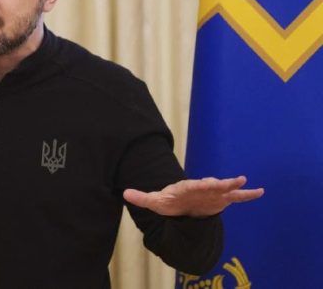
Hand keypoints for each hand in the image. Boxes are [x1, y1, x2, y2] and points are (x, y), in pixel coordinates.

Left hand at [123, 176, 263, 216]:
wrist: (183, 204)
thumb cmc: (170, 202)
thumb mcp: (155, 201)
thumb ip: (142, 198)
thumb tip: (124, 193)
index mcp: (186, 187)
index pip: (192, 185)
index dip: (199, 185)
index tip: (206, 183)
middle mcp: (201, 187)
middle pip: (210, 184)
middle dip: (217, 184)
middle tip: (227, 181)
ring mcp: (213, 192)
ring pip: (224, 189)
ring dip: (232, 185)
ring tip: (243, 181)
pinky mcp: (222, 199)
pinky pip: (236, 196)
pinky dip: (247, 194)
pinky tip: (260, 191)